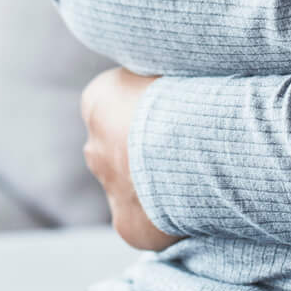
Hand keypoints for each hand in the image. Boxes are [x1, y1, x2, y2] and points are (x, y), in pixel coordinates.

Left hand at [81, 67, 177, 250]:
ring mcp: (109, 187)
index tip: (178, 110)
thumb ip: (158, 78)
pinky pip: (146, 222)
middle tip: (189, 146)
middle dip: (146, 151)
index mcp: (98, 102)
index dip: (150, 110)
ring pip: (130, 188)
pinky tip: (195, 205)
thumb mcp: (168, 66)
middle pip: (119, 149)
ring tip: (197, 175)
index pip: (117, 105)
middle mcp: (94, 146)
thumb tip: (175, 68)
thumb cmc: (188, 92)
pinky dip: (166, 218)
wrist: (194, 140)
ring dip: (155, 184)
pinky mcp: (127, 224)